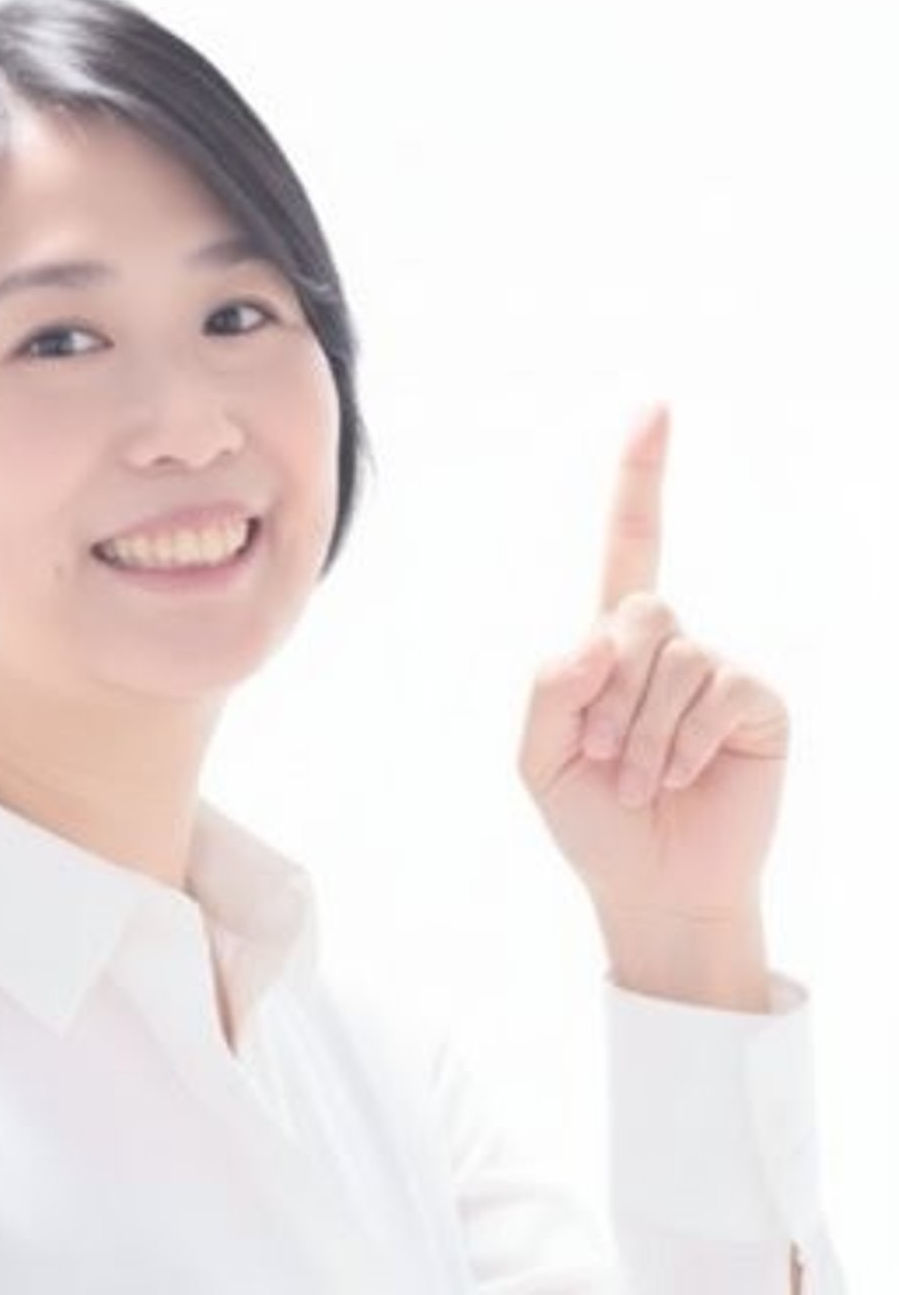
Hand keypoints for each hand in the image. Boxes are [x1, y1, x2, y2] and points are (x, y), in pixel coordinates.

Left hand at [516, 404, 790, 928]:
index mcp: (612, 643)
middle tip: (600, 758)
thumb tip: (604, 632)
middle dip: (606, 697)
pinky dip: (679, 742)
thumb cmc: (591, 816)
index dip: (642, 481)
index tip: (656, 411)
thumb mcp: (538, 753)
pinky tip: (678, 777)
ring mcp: (717, 668)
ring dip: (638, 733)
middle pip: (635, 613)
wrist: (651, 884)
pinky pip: (714, 689)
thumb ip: (549, 683)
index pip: (630, 547)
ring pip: (670, 658)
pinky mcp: (757, 700)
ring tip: (637, 780)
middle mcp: (669, 642)